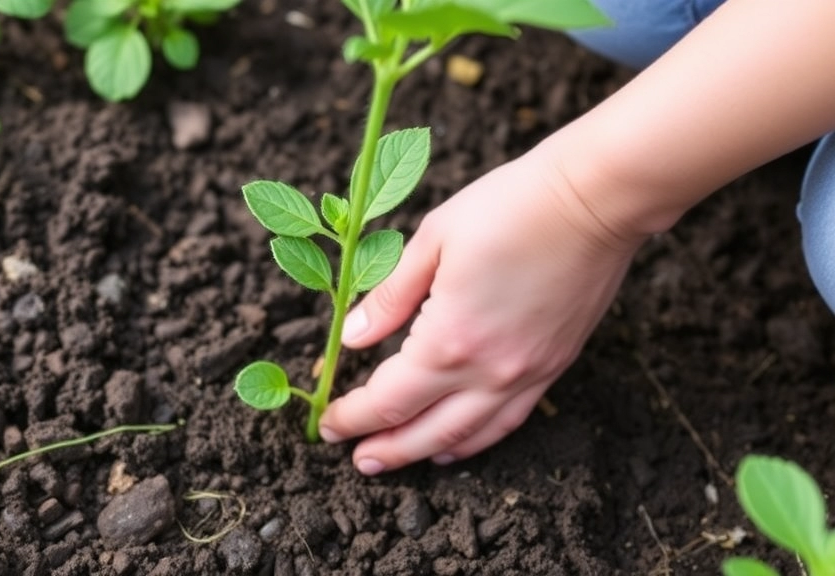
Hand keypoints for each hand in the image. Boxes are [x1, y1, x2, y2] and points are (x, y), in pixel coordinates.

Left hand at [318, 150, 643, 474]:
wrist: (595, 199)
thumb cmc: (511, 207)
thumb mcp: (433, 239)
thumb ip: (390, 295)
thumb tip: (352, 336)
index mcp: (448, 340)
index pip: (387, 400)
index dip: (351, 416)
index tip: (327, 421)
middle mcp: (488, 371)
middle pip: (423, 432)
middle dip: (383, 448)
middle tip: (356, 459)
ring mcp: (526, 374)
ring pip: (467, 437)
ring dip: (425, 453)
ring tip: (396, 459)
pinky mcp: (554, 366)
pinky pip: (508, 420)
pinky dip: (476, 440)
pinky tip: (457, 443)